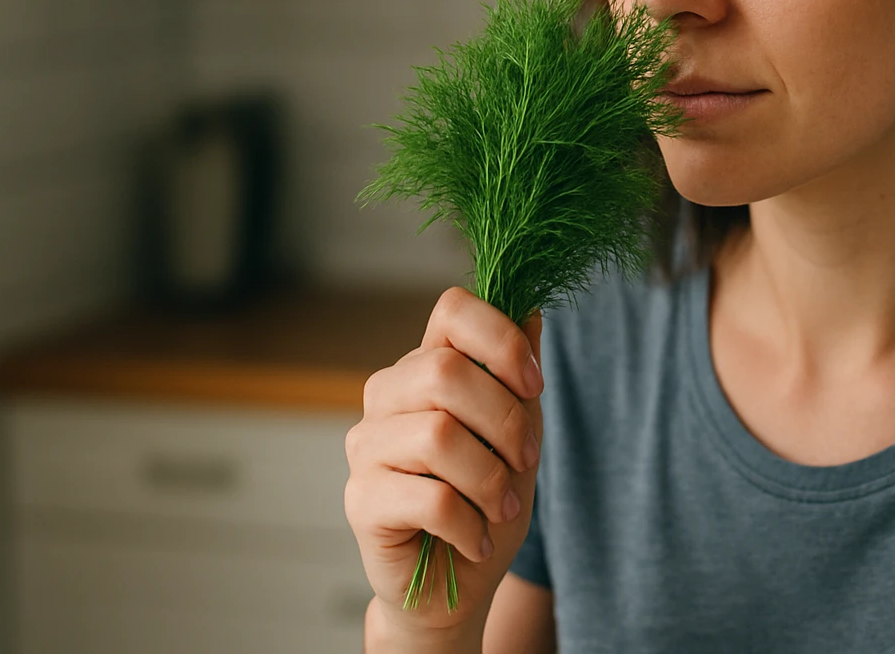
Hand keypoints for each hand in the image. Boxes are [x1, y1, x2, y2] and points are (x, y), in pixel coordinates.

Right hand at [345, 286, 544, 638]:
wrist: (457, 583)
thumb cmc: (487, 501)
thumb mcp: (520, 435)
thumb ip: (519, 378)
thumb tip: (532, 310)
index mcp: (426, 365)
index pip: (452, 310)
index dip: (499, 337)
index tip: (534, 383)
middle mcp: (387, 395)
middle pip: (445, 372)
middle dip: (505, 420)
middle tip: (526, 461)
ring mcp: (366, 445)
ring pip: (438, 436)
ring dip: (490, 479)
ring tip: (502, 507)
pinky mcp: (360, 498)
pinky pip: (430, 497)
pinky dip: (470, 524)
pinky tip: (477, 539)